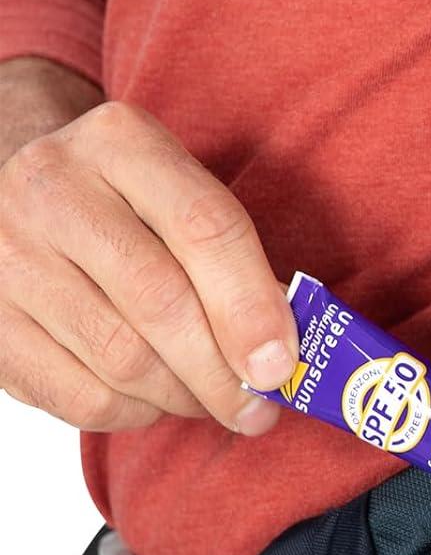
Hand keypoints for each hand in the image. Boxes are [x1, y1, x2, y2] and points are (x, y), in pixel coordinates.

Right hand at [0, 99, 297, 433]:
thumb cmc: (123, 203)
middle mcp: (53, 188)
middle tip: (256, 409)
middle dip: (222, 372)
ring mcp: (9, 255)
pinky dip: (132, 413)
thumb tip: (277, 352)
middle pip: (160, 301)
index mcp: (120, 142)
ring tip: (210, 402)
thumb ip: (231, 256)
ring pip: (120, 357)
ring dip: (182, 397)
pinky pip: (79, 395)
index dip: (250, 306)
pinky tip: (152, 401)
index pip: (203, 226)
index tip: (280, 365)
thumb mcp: (176, 191)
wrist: (18, 188)